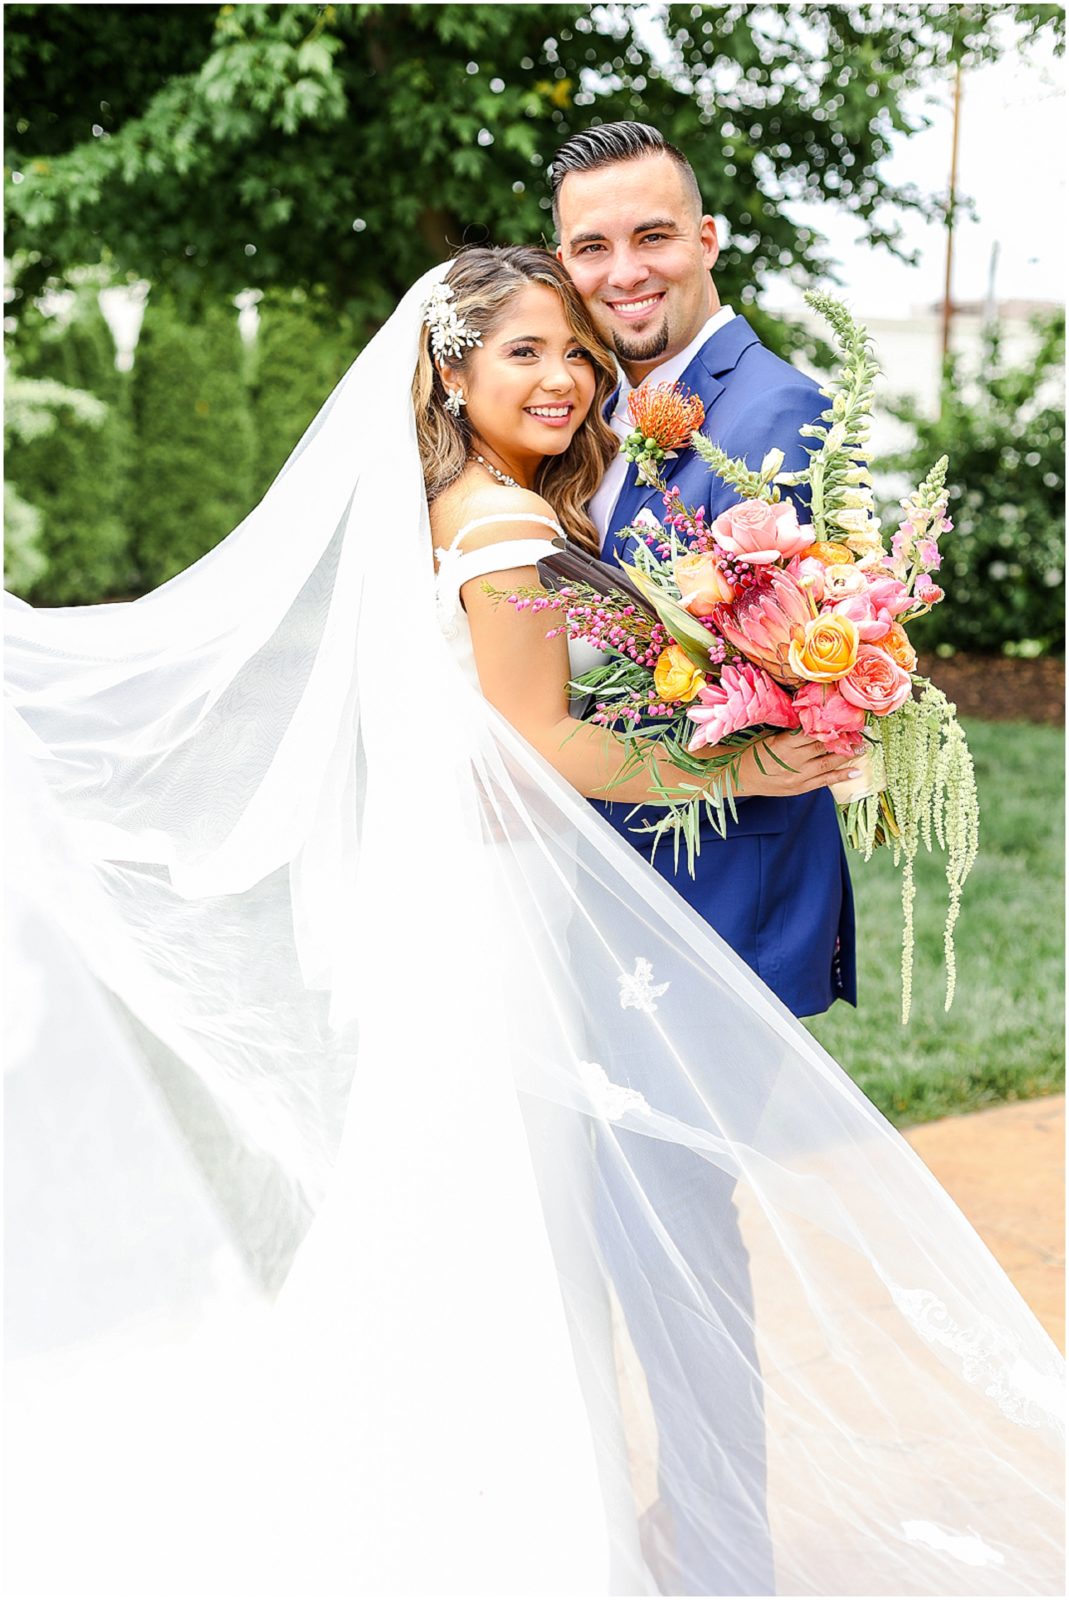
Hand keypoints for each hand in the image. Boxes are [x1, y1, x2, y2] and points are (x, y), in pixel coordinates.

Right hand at [722, 730, 860, 798]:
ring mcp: (798, 776)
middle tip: (859, 730)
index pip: (813, 731)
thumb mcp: (769, 736)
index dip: (830, 725)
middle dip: (843, 738)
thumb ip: (791, 731)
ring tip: (862, 748)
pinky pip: (824, 781)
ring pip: (828, 763)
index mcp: (784, 743)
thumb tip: (814, 720)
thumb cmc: (752, 752)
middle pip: (823, 746)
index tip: (843, 717)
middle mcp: (793, 760)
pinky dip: (841, 776)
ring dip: (846, 755)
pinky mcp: (799, 788)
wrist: (740, 777)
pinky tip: (855, 771)